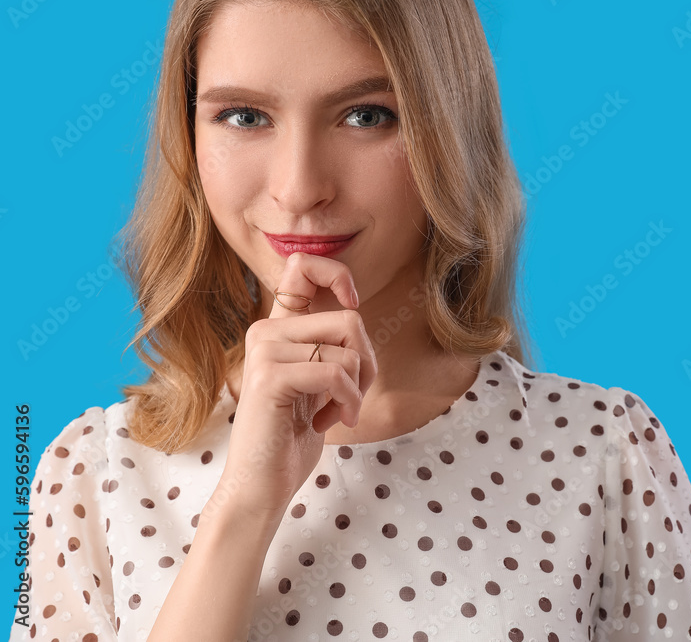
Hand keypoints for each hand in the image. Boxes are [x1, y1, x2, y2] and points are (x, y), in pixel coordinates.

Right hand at [213, 252, 377, 522]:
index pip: (302, 266)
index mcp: (278, 326)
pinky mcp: (269, 376)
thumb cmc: (294, 435)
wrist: (263, 484)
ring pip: (347, 349)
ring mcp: (264, 350)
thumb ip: (330, 345)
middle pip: (349, 320)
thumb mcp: (318, 380)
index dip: (337, 275)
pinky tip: (328, 423)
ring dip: (357, 389)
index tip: (352, 303)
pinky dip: (347, 402)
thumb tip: (356, 312)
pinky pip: (336, 373)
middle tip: (350, 396)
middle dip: (366, 363)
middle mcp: (266, 330)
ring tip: (337, 412)